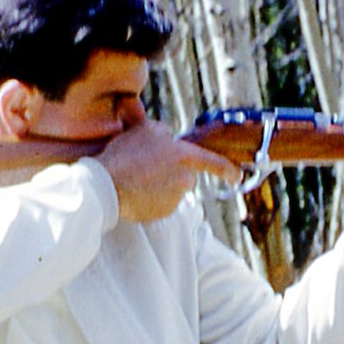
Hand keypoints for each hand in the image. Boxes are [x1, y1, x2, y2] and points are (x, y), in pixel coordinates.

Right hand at [94, 105, 237, 222]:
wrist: (107, 186)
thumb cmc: (125, 154)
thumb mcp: (144, 130)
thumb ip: (163, 131)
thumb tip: (168, 136)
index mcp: (184, 157)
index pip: (214, 163)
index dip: (228, 170)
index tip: (237, 176)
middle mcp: (185, 180)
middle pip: (186, 175)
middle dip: (172, 172)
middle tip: (146, 166)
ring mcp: (175, 199)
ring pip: (172, 190)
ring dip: (160, 185)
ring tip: (136, 178)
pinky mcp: (163, 213)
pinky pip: (161, 204)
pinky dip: (151, 199)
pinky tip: (136, 192)